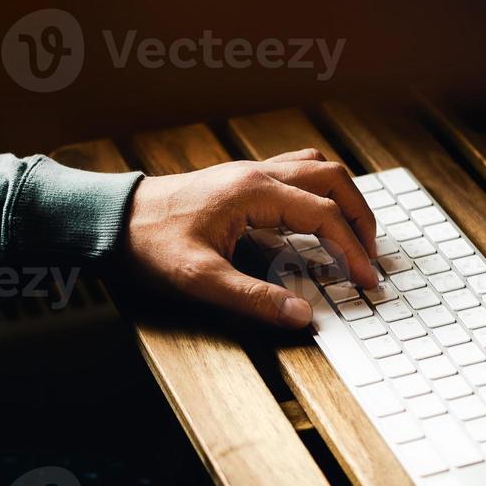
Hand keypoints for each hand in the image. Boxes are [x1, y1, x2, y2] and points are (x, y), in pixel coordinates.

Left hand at [121, 148, 377, 328]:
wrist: (113, 219)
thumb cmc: (149, 244)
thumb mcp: (199, 279)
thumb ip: (253, 298)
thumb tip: (302, 315)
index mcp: (254, 192)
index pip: (325, 215)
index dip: (353, 250)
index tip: (367, 280)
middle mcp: (257, 174)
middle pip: (333, 181)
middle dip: (360, 218)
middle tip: (372, 257)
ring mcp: (249, 173)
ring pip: (317, 170)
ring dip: (343, 198)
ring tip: (354, 235)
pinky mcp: (239, 180)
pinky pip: (295, 171)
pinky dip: (318, 190)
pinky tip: (315, 217)